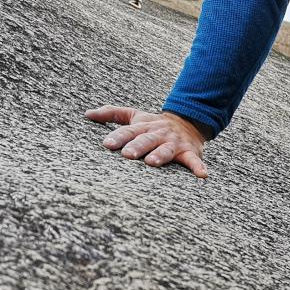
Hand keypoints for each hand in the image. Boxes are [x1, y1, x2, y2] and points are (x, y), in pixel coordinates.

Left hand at [84, 105, 208, 177]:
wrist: (188, 122)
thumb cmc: (154, 125)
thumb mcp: (134, 115)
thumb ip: (111, 114)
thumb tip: (86, 114)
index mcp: (144, 126)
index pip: (128, 131)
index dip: (118, 137)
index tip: (107, 144)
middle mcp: (158, 134)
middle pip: (146, 140)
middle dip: (138, 146)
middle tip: (128, 155)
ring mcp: (174, 143)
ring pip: (166, 149)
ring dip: (161, 155)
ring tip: (153, 162)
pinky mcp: (189, 151)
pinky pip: (194, 160)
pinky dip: (198, 167)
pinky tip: (202, 175)